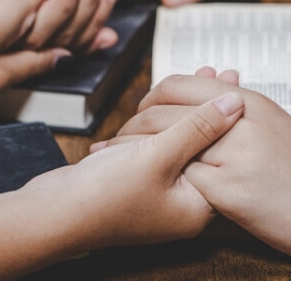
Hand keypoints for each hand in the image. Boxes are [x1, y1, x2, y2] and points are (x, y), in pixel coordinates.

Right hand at [21, 90, 244, 248]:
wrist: (52, 215)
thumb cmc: (104, 196)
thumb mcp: (159, 155)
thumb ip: (199, 127)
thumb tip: (235, 104)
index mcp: (197, 207)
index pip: (228, 159)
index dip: (234, 119)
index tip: (238, 85)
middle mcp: (183, 205)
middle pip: (208, 149)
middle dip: (212, 110)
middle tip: (225, 75)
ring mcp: (159, 196)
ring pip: (181, 146)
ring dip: (187, 113)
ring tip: (201, 78)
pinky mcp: (138, 185)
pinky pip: (159, 150)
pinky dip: (163, 125)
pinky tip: (163, 103)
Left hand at [98, 74, 290, 263]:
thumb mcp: (276, 126)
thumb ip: (239, 112)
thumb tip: (211, 98)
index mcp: (247, 100)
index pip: (176, 84)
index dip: (147, 100)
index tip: (137, 120)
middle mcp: (237, 120)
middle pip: (160, 112)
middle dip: (128, 130)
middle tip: (113, 148)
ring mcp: (234, 155)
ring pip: (163, 145)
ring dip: (132, 158)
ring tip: (115, 170)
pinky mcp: (232, 192)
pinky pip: (181, 181)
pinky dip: (159, 185)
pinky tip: (145, 196)